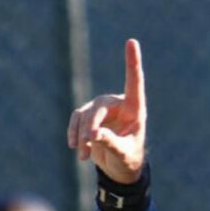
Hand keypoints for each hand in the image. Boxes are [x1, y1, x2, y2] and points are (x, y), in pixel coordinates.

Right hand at [67, 38, 146, 182]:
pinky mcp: (88, 115)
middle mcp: (119, 104)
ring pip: (85, 114)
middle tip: (88, 143)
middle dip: (91, 126)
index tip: (132, 41)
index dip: (132, 62)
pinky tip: (75, 148)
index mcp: (135, 109)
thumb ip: (111, 143)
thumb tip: (93, 135)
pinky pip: (76, 119)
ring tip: (83, 156)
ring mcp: (102, 108)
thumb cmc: (128, 159)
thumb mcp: (123, 154)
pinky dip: (74, 133)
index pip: (134, 82)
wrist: (119, 169)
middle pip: (99, 107)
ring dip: (82, 134)